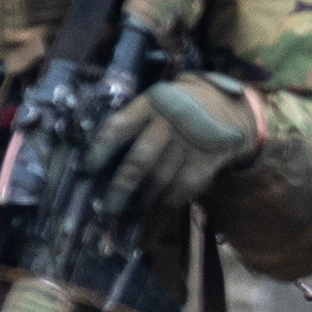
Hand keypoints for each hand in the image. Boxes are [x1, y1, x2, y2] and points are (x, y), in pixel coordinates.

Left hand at [100, 73, 262, 216]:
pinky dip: (169, 199)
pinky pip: (182, 189)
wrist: (224, 106)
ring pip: (160, 180)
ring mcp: (190, 143)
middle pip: (140, 161)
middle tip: (108, 208)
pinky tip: (161, 201)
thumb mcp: (154, 103)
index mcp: (150, 104)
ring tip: (132, 208)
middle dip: (120, 189)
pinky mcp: (206, 161)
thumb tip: (100, 163)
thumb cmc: (175, 109)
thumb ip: (132, 124)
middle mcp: (169, 122)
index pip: (119, 128)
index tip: (86, 170)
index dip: (100, 151)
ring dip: (144, 199)